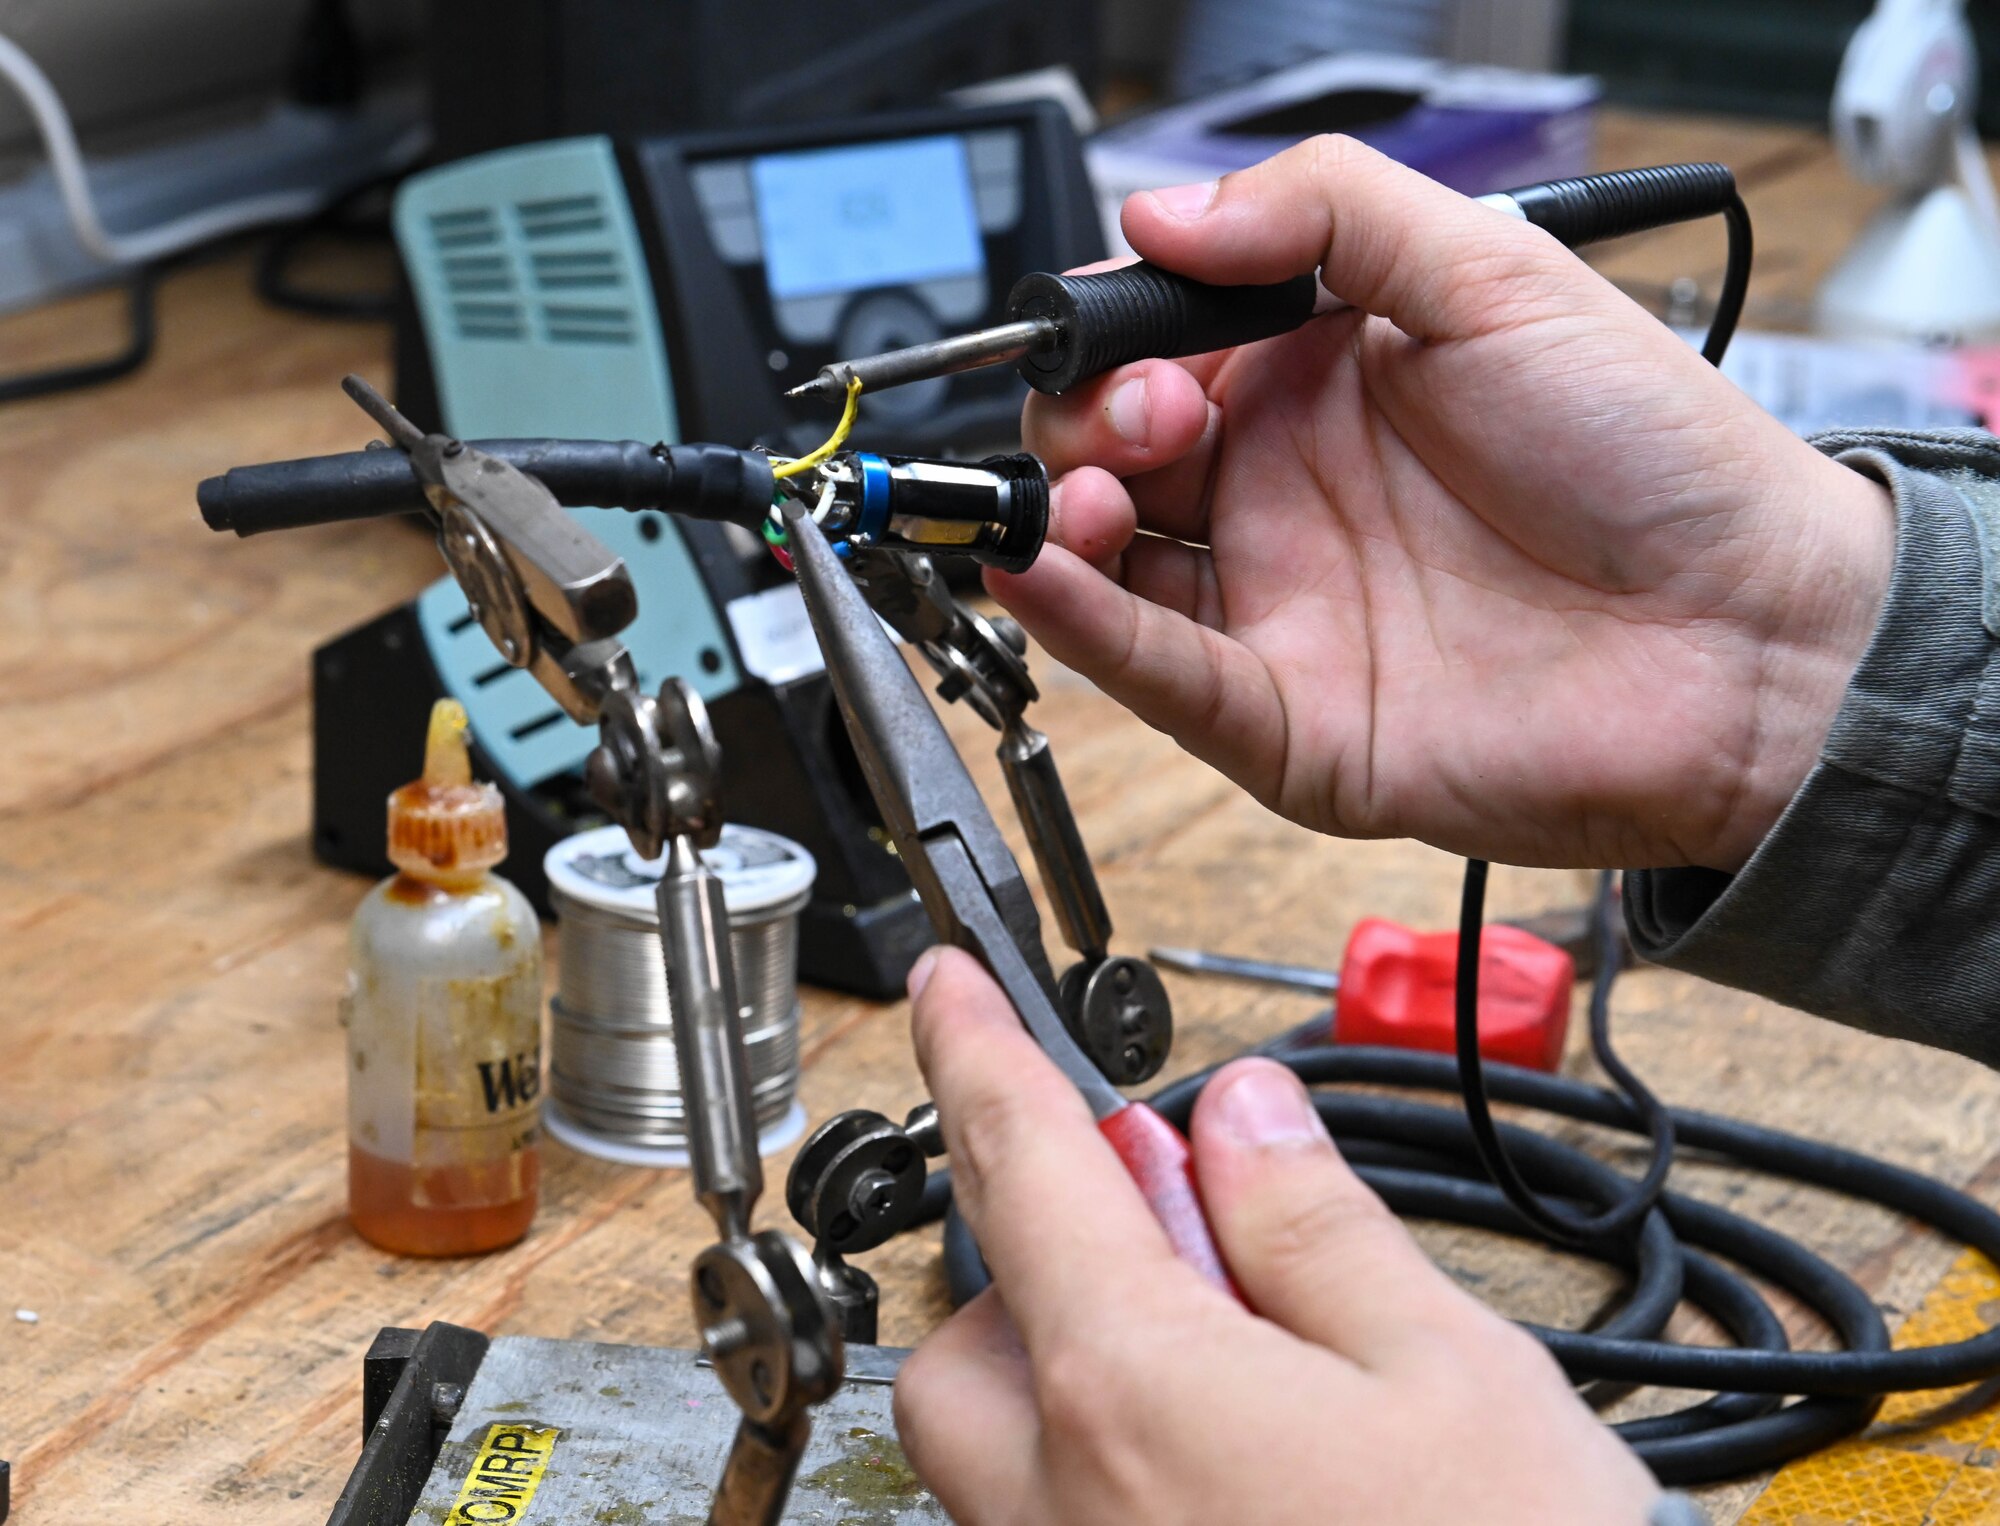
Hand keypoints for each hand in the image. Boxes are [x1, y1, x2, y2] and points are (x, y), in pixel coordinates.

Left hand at [894, 946, 1660, 1525]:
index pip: (1021, 1166)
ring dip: (1082, 1372)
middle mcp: (1062, 1503)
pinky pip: (1056, 1525)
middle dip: (1048, 1259)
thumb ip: (1318, 1228)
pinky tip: (1251, 1476)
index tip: (947, 988)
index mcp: (1134, 1390)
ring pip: (1002, 1445)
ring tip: (1251, 1377)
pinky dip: (1118, 1465)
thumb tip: (1243, 1120)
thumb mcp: (1452, 1375)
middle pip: (975, 1332)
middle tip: (1192, 1241)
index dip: (978, 1053)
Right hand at [993, 135, 1892, 871]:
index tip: (1133, 327)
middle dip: (1091, 423)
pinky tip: (1043, 571)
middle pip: (1110, 455)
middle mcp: (1284, 495)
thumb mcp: (1494, 274)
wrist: (1751, 637)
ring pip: (1109, 567)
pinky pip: (1156, 673)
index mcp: (1319, 382)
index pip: (1156, 346)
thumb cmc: (1654, 460)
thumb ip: (1328, 213)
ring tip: (1087, 497)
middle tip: (1159, 415)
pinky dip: (1081, 626)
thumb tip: (1161, 210)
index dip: (1118, 335)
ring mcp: (1278, 607)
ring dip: (1060, 521)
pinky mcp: (1284, 719)